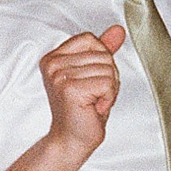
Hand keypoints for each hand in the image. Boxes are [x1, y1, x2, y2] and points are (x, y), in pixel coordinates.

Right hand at [40, 25, 124, 160]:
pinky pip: (107, 83)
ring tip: (92, 102)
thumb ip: (103, 50)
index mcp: (53, 57)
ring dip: (108, 89)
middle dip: (108, 77)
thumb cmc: (82, 110)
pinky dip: (108, 98)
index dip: (101, 60)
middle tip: (93, 96)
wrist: (72, 140)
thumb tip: (118, 30)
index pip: (91, 39)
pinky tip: (94, 108)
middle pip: (102, 54)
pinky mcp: (70, 89)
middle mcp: (52, 64)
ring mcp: (59, 76)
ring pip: (107, 69)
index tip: (90, 80)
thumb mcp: (95, 74)